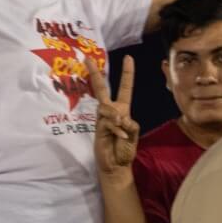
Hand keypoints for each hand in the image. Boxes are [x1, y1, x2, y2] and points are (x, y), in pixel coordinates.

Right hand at [86, 56, 138, 174]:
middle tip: (87, 59)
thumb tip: (120, 117)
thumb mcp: (134, 133)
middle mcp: (111, 111)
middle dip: (95, 74)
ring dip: (117, 119)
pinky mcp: (98, 128)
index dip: (127, 73)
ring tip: (123, 132)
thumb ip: (130, 124)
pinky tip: (120, 137)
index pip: (125, 87)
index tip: (128, 58)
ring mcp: (103, 119)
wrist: (117, 165)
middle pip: (101, 89)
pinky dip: (117, 130)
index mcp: (123, 109)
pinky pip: (108, 122)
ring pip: (107, 108)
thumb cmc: (125, 148)